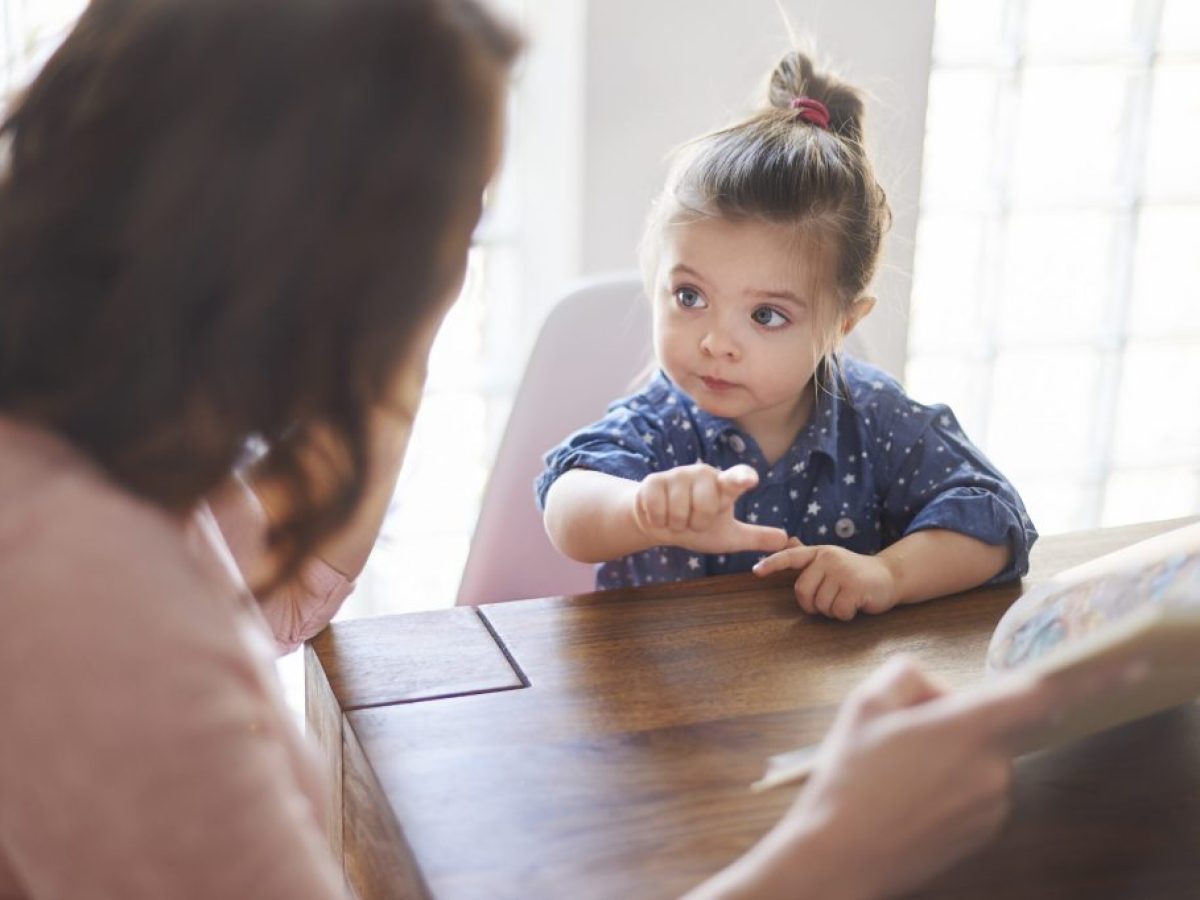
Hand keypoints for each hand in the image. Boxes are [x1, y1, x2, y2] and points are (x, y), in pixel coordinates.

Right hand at [631, 463, 788, 554]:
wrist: (659, 523)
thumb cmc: (696, 525)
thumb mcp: (727, 536)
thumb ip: (755, 537)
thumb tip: (786, 540)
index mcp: (724, 485)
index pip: (737, 479)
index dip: (743, 479)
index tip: (751, 480)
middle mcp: (703, 473)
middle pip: (705, 507)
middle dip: (696, 523)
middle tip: (692, 520)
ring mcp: (677, 474)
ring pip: (679, 511)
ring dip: (676, 524)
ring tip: (676, 518)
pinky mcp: (653, 481)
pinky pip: (657, 509)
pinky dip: (658, 520)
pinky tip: (659, 515)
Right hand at [689, 656, 1148, 899]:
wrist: (839, 855)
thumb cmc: (849, 778)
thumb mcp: (863, 705)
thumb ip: (907, 676)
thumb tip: (936, 689)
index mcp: (967, 729)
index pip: (1039, 696)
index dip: (1087, 678)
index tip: (1127, 667)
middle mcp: (992, 768)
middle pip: (991, 723)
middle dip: (954, 718)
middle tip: (898, 735)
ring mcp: (991, 805)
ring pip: (982, 758)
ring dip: (951, 754)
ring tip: (894, 774)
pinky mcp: (983, 832)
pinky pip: (977, 791)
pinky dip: (950, 786)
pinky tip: (907, 797)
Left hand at [754, 541, 897, 619]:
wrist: (889, 576)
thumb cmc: (854, 572)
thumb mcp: (831, 560)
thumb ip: (809, 556)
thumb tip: (787, 541)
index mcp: (819, 553)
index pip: (791, 557)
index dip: (772, 564)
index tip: (756, 571)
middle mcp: (829, 559)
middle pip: (802, 591)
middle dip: (813, 604)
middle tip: (829, 601)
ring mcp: (842, 572)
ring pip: (821, 604)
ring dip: (831, 611)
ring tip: (845, 599)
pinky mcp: (855, 587)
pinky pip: (838, 612)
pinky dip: (845, 615)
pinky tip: (855, 604)